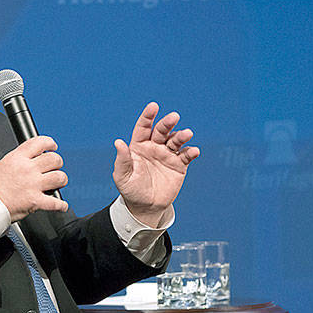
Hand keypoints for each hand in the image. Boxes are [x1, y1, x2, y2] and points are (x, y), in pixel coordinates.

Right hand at [0, 136, 68, 221]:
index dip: (50, 143)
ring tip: (58, 182)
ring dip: (61, 180)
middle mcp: (27, 169)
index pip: (39, 142)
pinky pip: (55, 202)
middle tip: (55, 167)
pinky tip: (62, 205)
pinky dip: (61, 205)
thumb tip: (26, 159)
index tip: (53, 146)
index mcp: (18, 158)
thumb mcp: (1, 164)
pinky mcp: (36, 201)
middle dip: (57, 162)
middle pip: (54, 159)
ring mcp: (33, 185)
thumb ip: (17, 160)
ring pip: (59, 177)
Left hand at [112, 102, 197, 226]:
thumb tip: (118, 142)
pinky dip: (191, 152)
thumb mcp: (122, 176)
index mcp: (139, 145)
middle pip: (162, 130)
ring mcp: (168, 155)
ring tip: (187, 134)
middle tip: (174, 117)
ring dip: (182, 136)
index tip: (154, 106)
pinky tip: (194, 151)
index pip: (144, 127)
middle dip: (168, 123)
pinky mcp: (179, 165)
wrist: (145, 207)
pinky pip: (186, 156)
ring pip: (176, 140)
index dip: (148, 116)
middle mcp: (154, 147)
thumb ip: (122, 160)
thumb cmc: (131, 189)